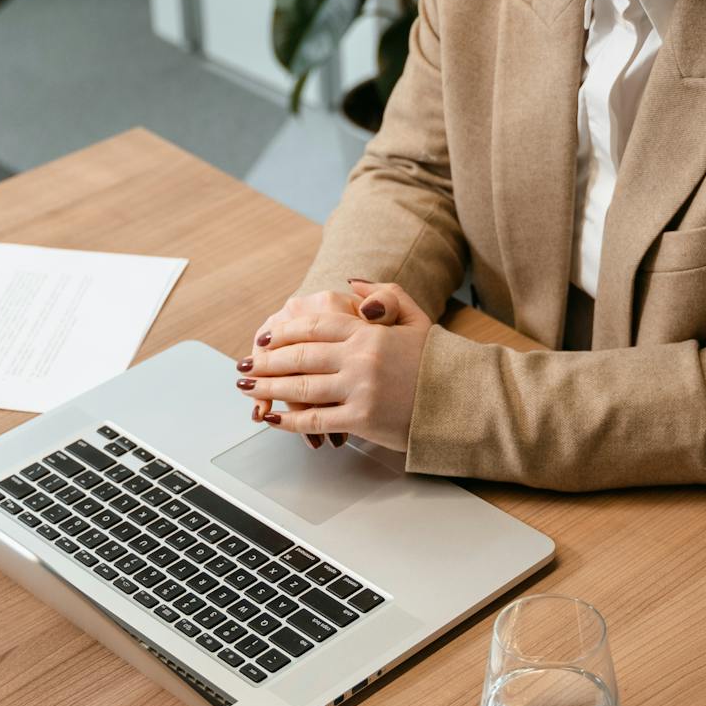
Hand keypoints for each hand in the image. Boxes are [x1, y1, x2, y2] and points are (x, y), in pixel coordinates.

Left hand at [238, 279, 429, 452]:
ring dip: (268, 388)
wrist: (462, 401)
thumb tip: (350, 285)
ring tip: (248, 388)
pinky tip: (273, 418)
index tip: (264, 339)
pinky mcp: (362, 419)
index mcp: (368, 331)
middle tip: (244, 365)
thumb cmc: (436, 362)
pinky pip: (316, 419)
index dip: (282, 332)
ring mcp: (360, 389)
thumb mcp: (415, 318)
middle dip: (265, 361)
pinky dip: (290, 420)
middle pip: (299, 356)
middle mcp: (360, 358)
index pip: (314, 326)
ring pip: (300, 387)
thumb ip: (385, 295)